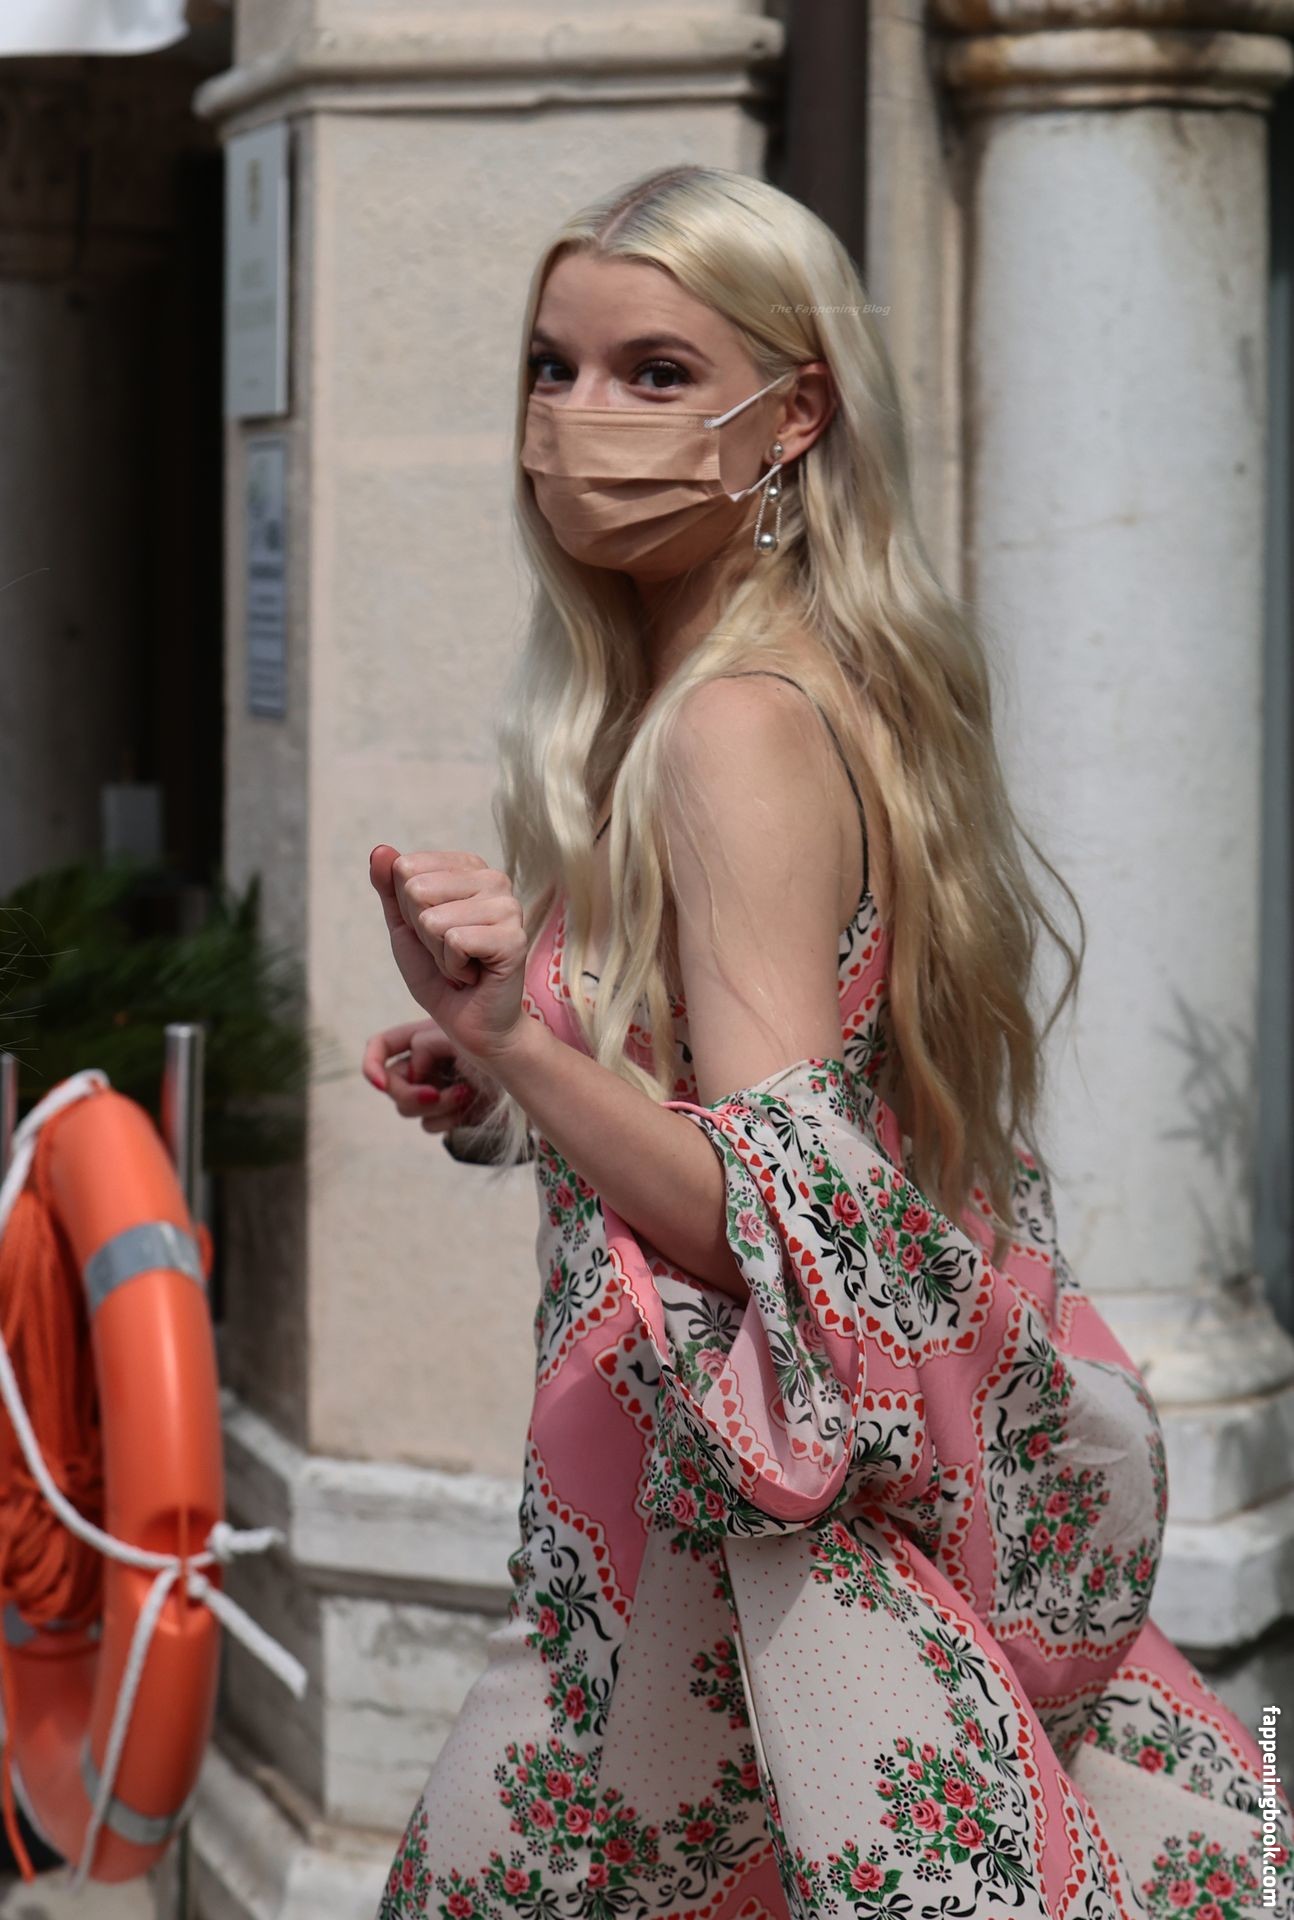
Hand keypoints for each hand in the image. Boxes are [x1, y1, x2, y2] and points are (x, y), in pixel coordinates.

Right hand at [361, 1017, 496, 1133]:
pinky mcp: (447, 1115)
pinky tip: (468, 1106)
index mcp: (422, 1039)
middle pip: (391, 1085)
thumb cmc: (496, 1049)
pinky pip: (428, 1126)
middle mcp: (423, 1065)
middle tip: (436, 1093)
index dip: (372, 1065)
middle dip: (411, 1094)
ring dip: (435, 1106)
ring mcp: (433, 1091)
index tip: (380, 1084)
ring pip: (407, 1110)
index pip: (381, 1048)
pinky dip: (448, 1118)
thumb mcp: (457, 1037)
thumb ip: (425, 1045)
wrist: (526, 1077)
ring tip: (464, 1093)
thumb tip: (414, 1072)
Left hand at [368, 845, 530, 1065]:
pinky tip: (474, 974)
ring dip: (438, 954)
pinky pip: (455, 941)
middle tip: (448, 952)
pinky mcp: (514, 937)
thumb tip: (380, 850)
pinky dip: (453, 967)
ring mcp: (508, 906)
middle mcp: (494, 878)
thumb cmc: (439, 974)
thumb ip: (390, 888)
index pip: (406, 868)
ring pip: (434, 919)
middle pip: (417, 889)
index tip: (434, 933)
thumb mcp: (405, 927)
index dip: (408, 910)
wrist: (469, 1023)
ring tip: (462, 964)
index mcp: (469, 867)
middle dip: (422, 933)